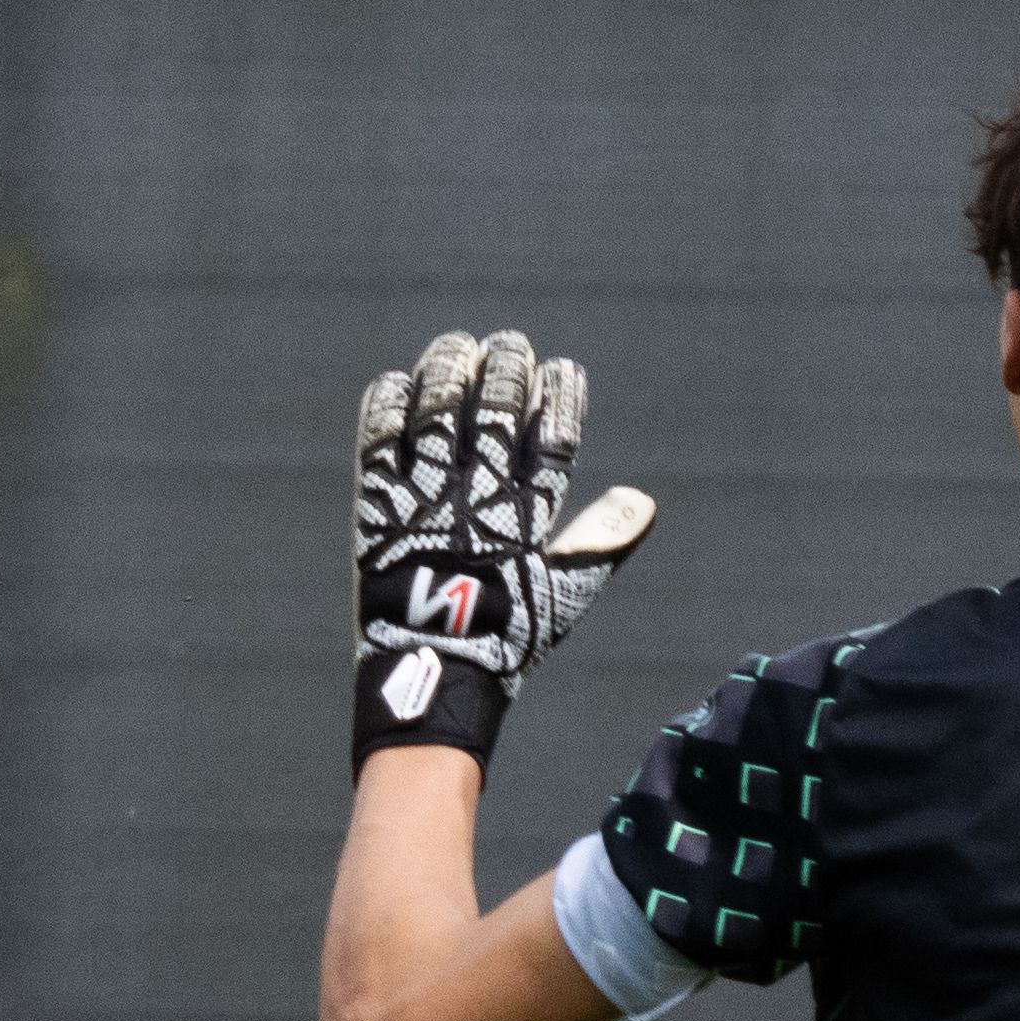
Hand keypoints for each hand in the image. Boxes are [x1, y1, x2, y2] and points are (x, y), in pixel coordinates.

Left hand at [351, 328, 655, 764]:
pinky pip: (379, 443)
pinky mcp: (377, 510)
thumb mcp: (563, 595)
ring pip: (437, 417)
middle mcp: (475, 503)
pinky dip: (389, 407)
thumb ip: (599, 543)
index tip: (562, 368)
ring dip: (448, 372)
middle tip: (508, 344)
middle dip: (505, 371)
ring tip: (457, 346)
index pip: (551, 441)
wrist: (432, 677)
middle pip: (493, 416)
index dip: (559, 399)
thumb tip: (642, 501)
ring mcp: (423, 503)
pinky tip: (399, 382)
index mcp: (525, 521)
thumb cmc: (504, 638)